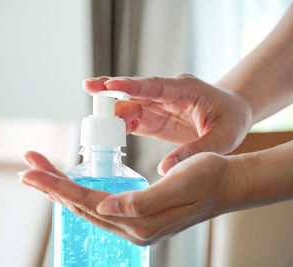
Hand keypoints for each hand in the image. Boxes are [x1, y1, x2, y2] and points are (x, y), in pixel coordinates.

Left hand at [19, 151, 235, 245]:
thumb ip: (142, 202)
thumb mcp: (180, 185)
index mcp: (139, 221)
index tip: (32, 172)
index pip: (86, 201)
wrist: (228, 182)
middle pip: (80, 203)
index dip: (57, 185)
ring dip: (60, 188)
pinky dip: (77, 193)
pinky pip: (98, 205)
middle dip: (50, 185)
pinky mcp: (135, 216)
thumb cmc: (208, 177)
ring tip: (39, 173)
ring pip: (85, 205)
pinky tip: (66, 186)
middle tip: (27, 167)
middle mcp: (131, 227)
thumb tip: (104, 208)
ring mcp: (132, 224)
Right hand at [83, 75, 252, 173]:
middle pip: (134, 90)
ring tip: (94, 125)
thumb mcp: (223, 138)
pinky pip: (130, 120)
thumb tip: (167, 169)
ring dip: (111, 113)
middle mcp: (167, 94)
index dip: (131, 85)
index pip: (155, 86)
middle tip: (87, 87)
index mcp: (186, 89)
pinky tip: (105, 134)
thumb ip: (196, 151)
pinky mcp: (152, 118)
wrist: (230, 117)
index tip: (110, 84)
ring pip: (128, 105)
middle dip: (111, 89)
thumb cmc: (230, 120)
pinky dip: (117, 126)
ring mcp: (157, 106)